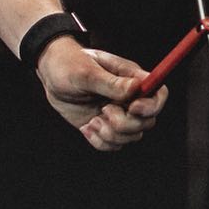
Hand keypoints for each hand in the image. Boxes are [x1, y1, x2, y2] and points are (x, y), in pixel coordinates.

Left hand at [35, 39, 167, 151]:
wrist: (50, 73)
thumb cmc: (68, 63)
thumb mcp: (86, 72)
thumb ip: (111, 83)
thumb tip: (137, 87)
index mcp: (131, 79)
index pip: (158, 94)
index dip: (151, 106)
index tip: (132, 108)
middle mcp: (129, 99)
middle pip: (146, 122)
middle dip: (125, 123)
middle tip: (104, 110)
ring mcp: (118, 114)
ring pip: (131, 137)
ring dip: (111, 134)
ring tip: (92, 120)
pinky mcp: (105, 126)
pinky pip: (113, 145)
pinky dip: (100, 141)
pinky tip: (86, 127)